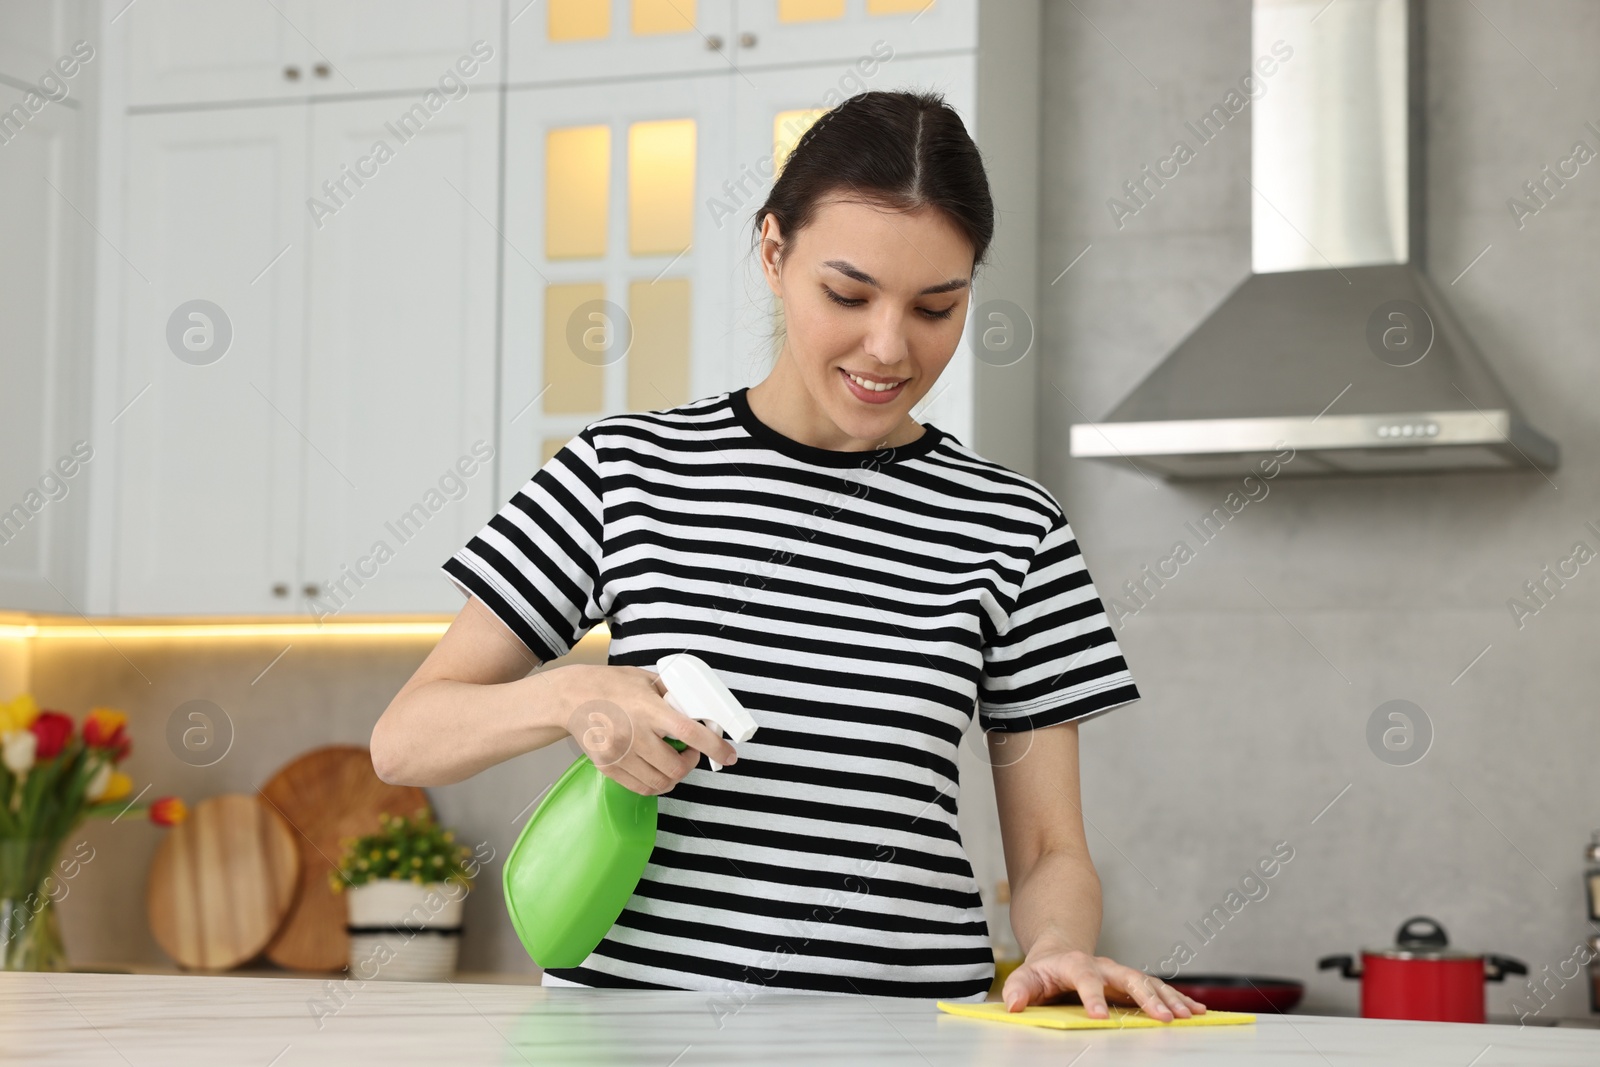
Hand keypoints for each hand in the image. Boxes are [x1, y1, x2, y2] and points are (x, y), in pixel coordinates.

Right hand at [563, 665, 738, 794]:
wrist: (571, 698)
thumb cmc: (609, 685)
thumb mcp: (645, 680)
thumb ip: (671, 694)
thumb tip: (699, 706)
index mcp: (648, 709)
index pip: (689, 733)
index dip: (714, 747)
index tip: (729, 755)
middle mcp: (635, 735)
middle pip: (676, 768)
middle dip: (692, 764)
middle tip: (692, 753)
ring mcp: (620, 754)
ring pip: (661, 783)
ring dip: (675, 776)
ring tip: (674, 762)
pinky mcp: (608, 767)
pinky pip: (641, 787)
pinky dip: (656, 784)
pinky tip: (657, 770)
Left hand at [1001, 943, 1205, 1020]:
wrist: (1061, 951)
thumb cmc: (1043, 970)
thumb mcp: (1026, 977)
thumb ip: (1018, 989)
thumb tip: (1013, 1006)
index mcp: (1076, 966)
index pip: (1085, 979)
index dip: (1092, 997)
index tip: (1099, 1017)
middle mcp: (1105, 967)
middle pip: (1129, 977)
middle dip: (1148, 998)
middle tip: (1165, 1019)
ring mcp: (1121, 974)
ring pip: (1150, 983)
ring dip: (1170, 999)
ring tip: (1190, 1016)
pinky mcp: (1133, 983)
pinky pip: (1159, 990)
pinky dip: (1179, 999)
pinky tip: (1198, 1011)